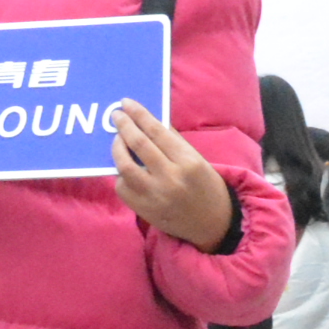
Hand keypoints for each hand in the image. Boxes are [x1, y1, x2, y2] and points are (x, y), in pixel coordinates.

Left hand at [110, 100, 234, 245]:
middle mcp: (170, 178)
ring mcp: (154, 196)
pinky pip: (122, 187)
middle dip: (124, 126)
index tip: (127, 103)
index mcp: (188, 162)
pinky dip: (120, 173)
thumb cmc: (205, 186)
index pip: (157, 132)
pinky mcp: (143, 210)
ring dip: (117, 149)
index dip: (139, 115)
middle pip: (139, 145)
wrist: (212, 224)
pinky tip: (124, 167)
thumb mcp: (197, 160)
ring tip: (117, 139)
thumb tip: (148, 120)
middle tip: (116, 115)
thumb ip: (173, 141)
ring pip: (124, 167)